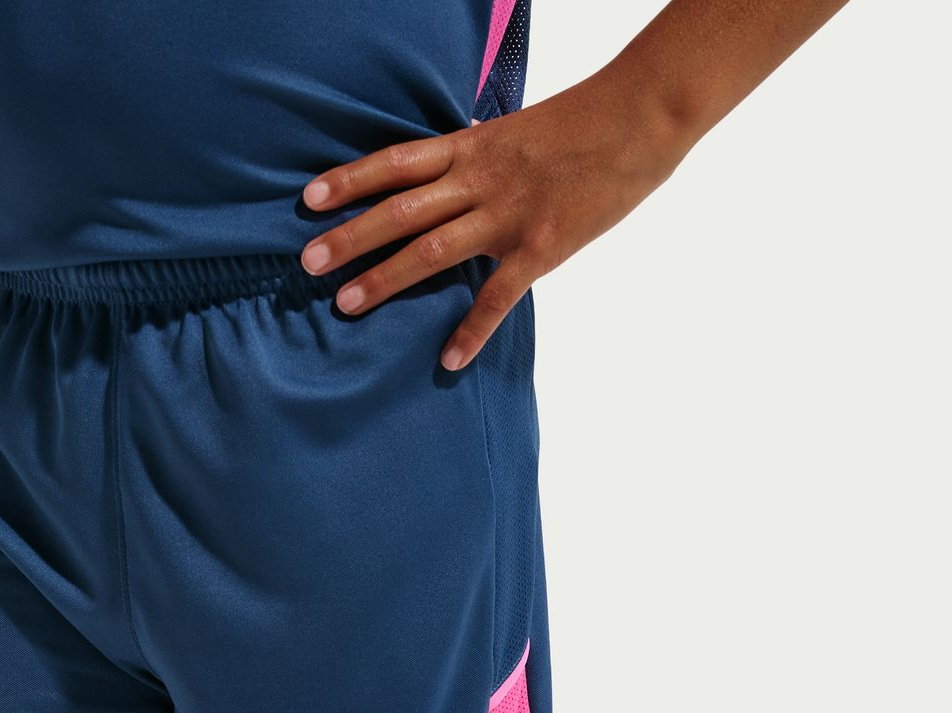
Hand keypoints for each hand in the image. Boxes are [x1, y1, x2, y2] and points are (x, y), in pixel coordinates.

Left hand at [299, 80, 683, 368]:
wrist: (644, 114)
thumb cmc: (583, 121)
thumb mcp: (517, 128)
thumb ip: (479, 153)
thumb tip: (452, 158)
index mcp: (473, 147)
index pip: (397, 162)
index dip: (351, 180)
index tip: (310, 199)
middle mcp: (481, 179)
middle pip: (402, 210)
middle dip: (352, 237)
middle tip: (307, 264)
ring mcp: (509, 214)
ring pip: (434, 249)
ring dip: (387, 279)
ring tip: (346, 304)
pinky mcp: (543, 246)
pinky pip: (499, 295)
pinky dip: (472, 330)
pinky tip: (448, 359)